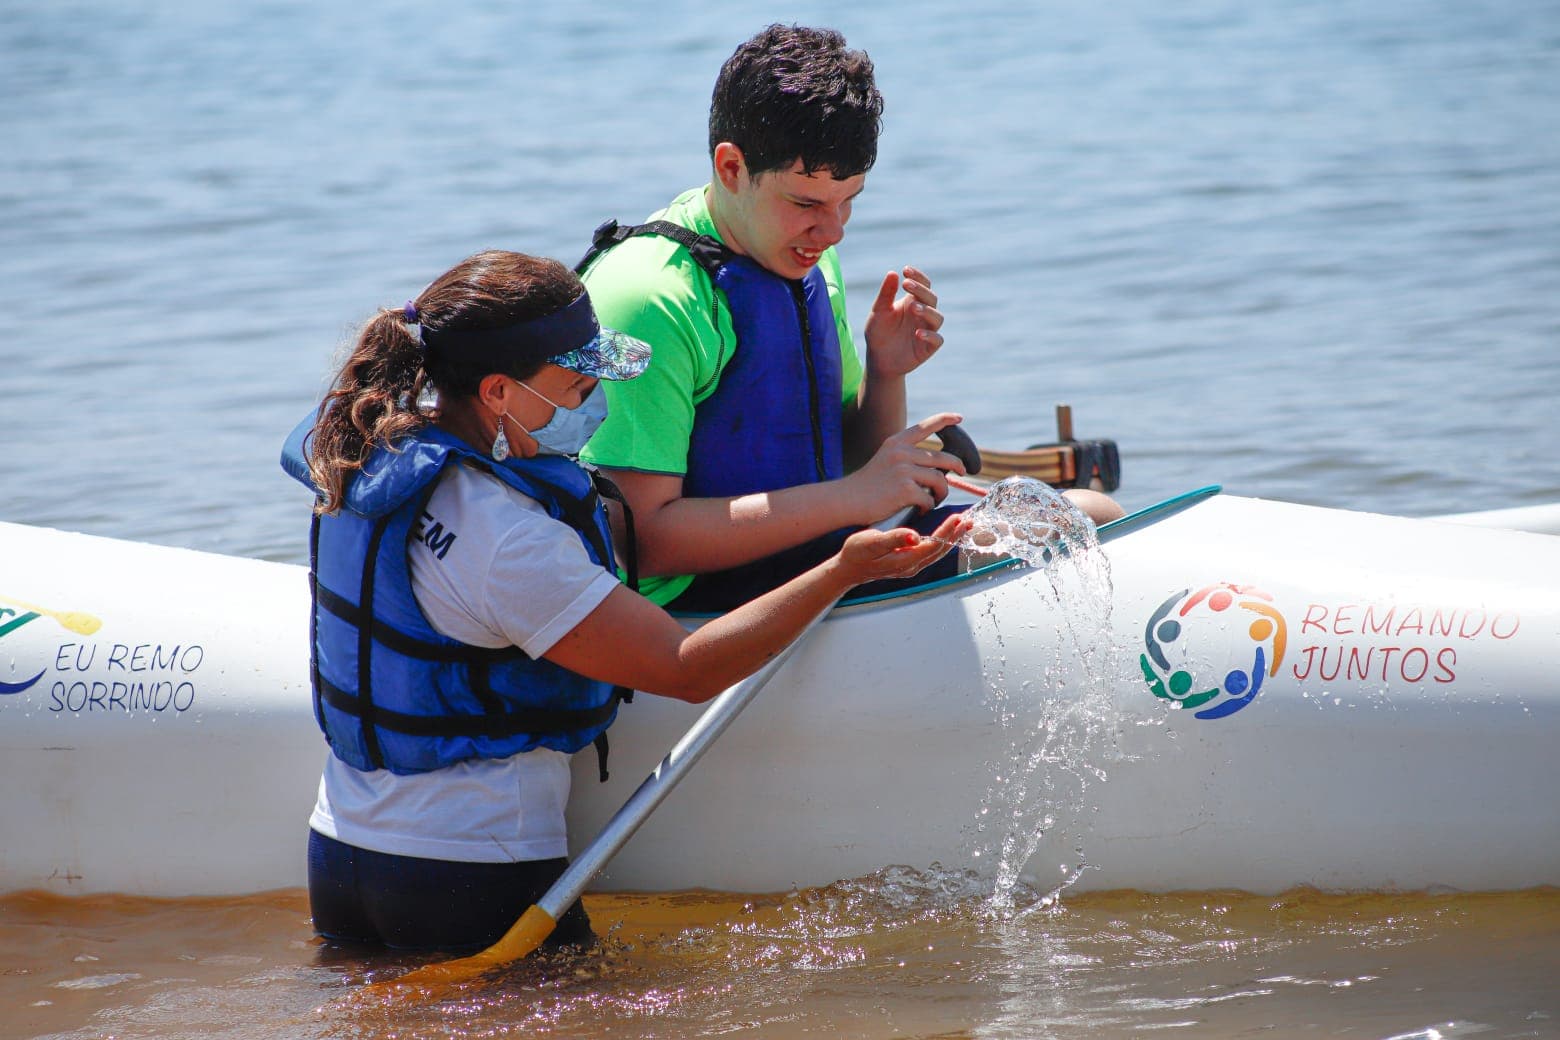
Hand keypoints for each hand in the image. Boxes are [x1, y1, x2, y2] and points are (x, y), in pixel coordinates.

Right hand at [836, 511, 970, 585]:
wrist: (847, 568)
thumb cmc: (856, 553)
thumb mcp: (870, 542)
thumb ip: (892, 539)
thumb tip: (914, 536)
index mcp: (904, 561)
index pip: (933, 545)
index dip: (947, 532)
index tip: (957, 518)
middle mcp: (912, 566)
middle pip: (940, 550)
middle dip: (955, 535)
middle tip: (968, 520)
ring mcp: (911, 566)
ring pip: (937, 552)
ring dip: (951, 538)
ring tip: (963, 525)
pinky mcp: (909, 562)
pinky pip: (931, 551)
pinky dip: (942, 540)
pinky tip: (946, 532)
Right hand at [844, 413, 966, 521]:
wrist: (846, 500)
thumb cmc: (866, 486)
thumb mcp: (885, 461)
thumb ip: (907, 458)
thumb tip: (938, 467)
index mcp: (896, 443)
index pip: (925, 427)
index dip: (944, 420)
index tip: (959, 418)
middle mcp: (901, 452)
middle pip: (943, 457)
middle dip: (957, 466)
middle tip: (962, 473)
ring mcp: (903, 470)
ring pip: (940, 480)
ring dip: (941, 492)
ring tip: (934, 499)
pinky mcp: (905, 489)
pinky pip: (929, 498)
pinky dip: (927, 506)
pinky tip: (919, 509)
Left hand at [863, 266, 943, 379]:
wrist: (878, 359)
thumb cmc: (879, 333)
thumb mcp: (878, 312)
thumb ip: (886, 294)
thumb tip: (892, 273)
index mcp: (913, 301)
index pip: (922, 285)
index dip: (917, 276)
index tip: (906, 270)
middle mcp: (923, 314)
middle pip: (931, 298)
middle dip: (921, 290)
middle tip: (906, 285)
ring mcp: (928, 329)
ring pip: (937, 317)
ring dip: (927, 311)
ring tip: (913, 308)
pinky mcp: (929, 347)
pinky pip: (937, 339)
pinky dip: (930, 335)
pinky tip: (917, 333)